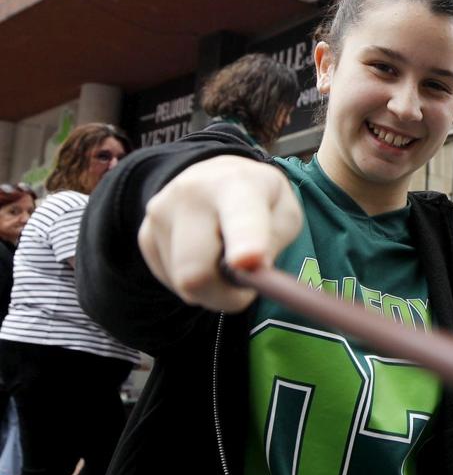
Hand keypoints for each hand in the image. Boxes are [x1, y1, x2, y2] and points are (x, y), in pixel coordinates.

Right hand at [138, 155, 302, 312]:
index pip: (240, 217)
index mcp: (236, 184)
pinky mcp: (145, 235)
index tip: (247, 261)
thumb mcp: (285, 213)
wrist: (215, 177)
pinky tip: (203, 257)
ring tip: (223, 259)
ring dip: (210, 289)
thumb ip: (275, 240)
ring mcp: (161, 214)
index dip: (244, 243)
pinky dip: (193, 284)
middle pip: (196, 271)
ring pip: (183, 283)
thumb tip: (249, 270)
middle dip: (224, 297)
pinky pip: (170, 281)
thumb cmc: (259, 200)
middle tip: (245, 290)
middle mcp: (190, 194)